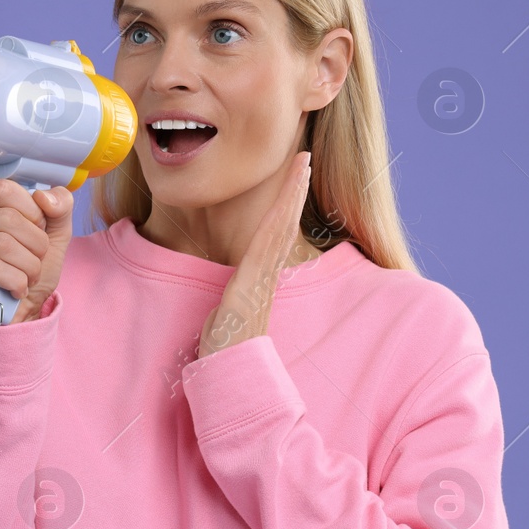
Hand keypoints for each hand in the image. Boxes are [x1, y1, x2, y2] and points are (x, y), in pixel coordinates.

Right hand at [0, 179, 74, 323]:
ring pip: (2, 244)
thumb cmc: (26, 271)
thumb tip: (45, 195)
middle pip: (7, 218)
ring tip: (27, 278)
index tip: (36, 233)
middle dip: (36, 245)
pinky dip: (15, 282)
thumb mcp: (54, 235)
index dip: (31, 212)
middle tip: (35, 262)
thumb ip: (60, 207)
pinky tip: (14, 290)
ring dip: (28, 267)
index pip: (4, 189)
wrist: (15, 315)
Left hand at [196, 151, 311, 358]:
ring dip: (292, 193)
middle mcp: (266, 274)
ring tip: (301, 164)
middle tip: (303, 157)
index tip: (292, 179)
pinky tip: (287, 196)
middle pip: (283, 222)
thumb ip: (229, 304)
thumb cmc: (225, 350)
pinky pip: (269, 242)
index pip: (274, 234)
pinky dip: (280, 216)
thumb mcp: (225, 316)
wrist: (229, 371)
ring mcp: (262, 276)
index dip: (283, 205)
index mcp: (259, 278)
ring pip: (281, 225)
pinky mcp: (253, 281)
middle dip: (293, 189)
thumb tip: (225, 304)